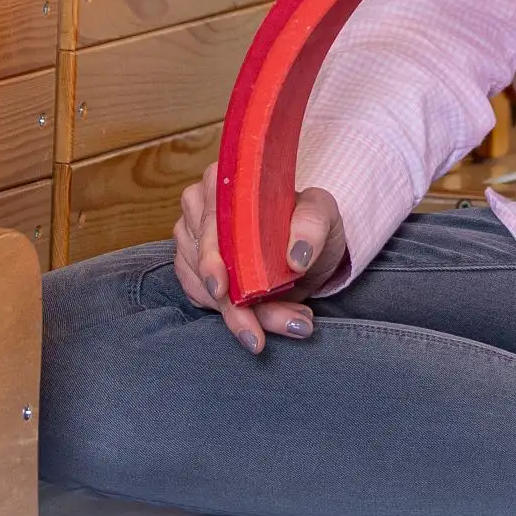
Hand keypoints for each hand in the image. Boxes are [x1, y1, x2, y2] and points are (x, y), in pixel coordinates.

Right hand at [173, 176, 344, 354]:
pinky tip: (260, 324)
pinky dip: (231, 316)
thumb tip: (297, 256)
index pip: (210, 219)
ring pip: (205, 287)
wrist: (307, 251)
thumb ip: (313, 225)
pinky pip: (201, 299)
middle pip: (204, 261)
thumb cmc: (310, 224)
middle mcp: (200, 207)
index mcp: (227, 182)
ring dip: (241, 315)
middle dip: (233, 304)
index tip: (222, 289)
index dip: (212, 255)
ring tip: (286, 322)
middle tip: (259, 333)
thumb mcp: (323, 215)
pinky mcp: (192, 270)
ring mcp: (192, 240)